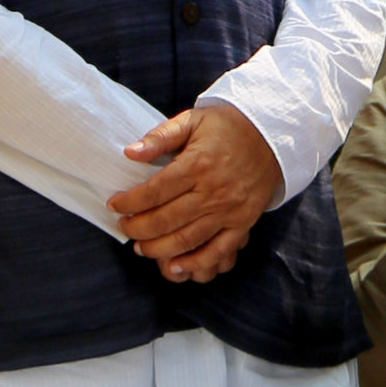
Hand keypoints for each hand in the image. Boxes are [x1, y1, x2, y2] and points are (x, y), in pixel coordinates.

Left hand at [107, 102, 281, 280]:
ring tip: (140, 247)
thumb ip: (160, 137)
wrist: (271, 134)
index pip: (155, 191)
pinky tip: (175, 266)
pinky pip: (218, 250)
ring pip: (187, 239)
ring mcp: (230, 210)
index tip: (114, 205)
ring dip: (159, 248)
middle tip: (124, 228)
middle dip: (138, 228)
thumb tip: (130, 152)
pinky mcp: (243, 223)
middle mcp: (213, 191)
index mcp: (198, 164)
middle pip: (167, 219)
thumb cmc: (226, 126)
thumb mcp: (192, 120)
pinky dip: (196, 263)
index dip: (130, 201)